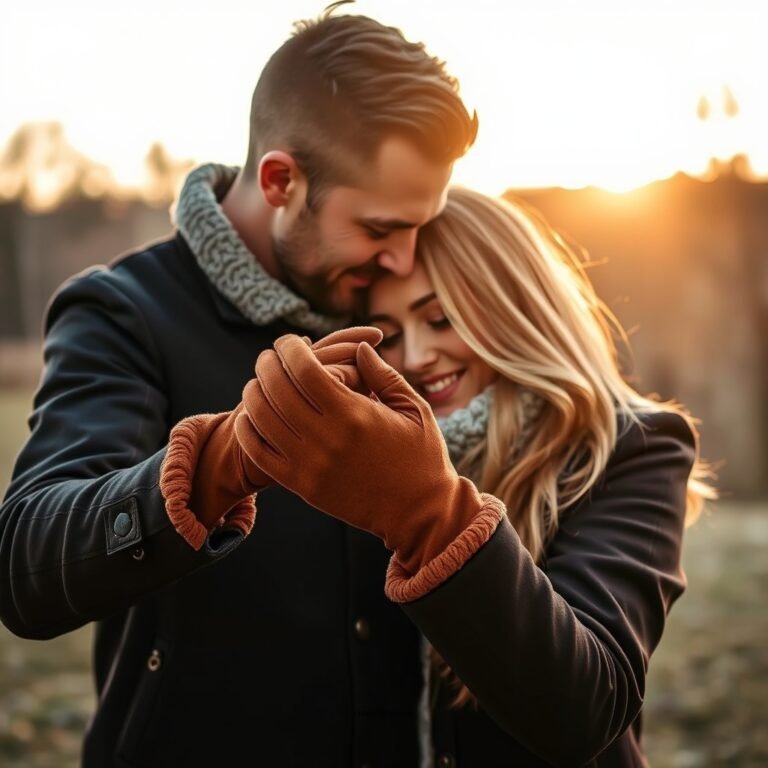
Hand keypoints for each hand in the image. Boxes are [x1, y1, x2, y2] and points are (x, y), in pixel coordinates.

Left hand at [239, 335, 489, 574]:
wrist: (419, 512)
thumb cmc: (422, 456)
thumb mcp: (414, 408)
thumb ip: (383, 375)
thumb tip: (359, 347)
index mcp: (356, 415)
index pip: (305, 370)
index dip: (290, 349)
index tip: (289, 342)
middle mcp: (328, 439)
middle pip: (277, 389)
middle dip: (267, 365)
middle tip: (270, 357)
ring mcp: (312, 465)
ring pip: (262, 419)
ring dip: (254, 392)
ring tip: (259, 382)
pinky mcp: (303, 487)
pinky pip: (261, 454)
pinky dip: (249, 430)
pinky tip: (252, 416)